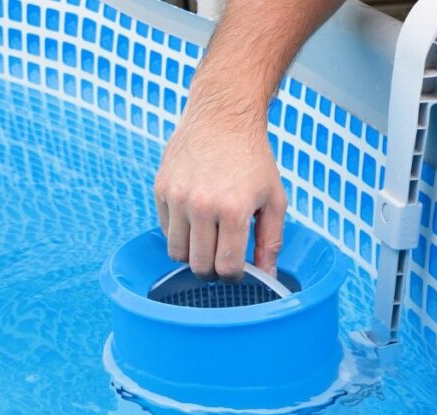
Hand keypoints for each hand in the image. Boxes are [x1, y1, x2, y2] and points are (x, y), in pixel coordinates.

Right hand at [154, 105, 286, 280]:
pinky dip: (179, 233)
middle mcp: (202, 206)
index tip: (237, 268)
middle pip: (199, 266)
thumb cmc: (252, 158)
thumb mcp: (274, 198)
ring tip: (207, 240)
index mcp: (234, 210)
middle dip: (212, 271)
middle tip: (221, 259)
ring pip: (177, 253)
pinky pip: (166, 230)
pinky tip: (195, 219)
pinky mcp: (161, 190)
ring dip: (193, 255)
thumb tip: (267, 275)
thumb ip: (271, 240)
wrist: (222, 116)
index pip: (226, 267)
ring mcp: (178, 198)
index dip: (234, 275)